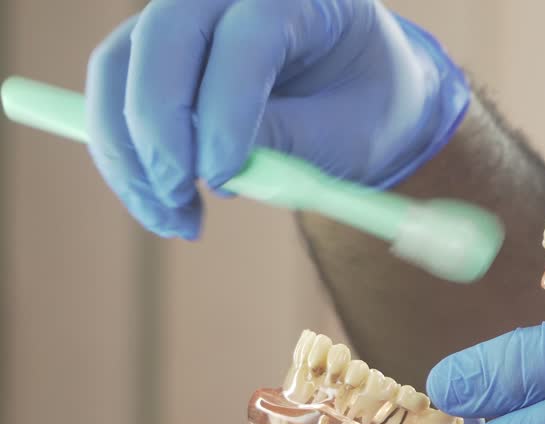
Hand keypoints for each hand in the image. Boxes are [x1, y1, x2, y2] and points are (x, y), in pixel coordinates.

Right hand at [85, 0, 468, 238]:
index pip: (247, 38)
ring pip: (120, 65)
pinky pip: (115, 92)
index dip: (225, 107)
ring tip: (172, 218)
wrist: (366, 94)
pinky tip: (161, 203)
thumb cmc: (366, 109)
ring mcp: (184, 16)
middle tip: (178, 196)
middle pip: (164, 37)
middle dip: (159, 126)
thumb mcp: (348, 134)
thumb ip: (286, 140)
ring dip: (130, 150)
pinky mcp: (154, 50)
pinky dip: (126, 154)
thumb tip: (210, 167)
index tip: (220, 176)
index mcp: (299, 0)